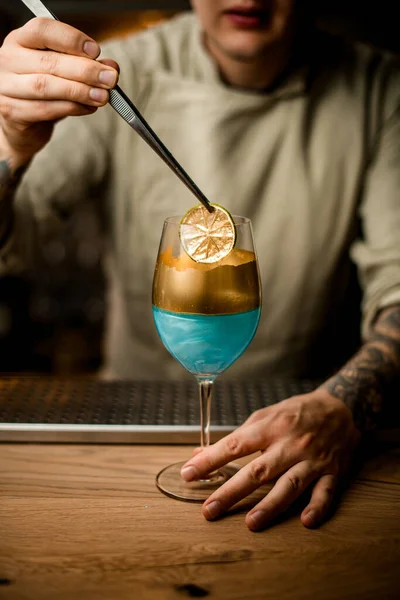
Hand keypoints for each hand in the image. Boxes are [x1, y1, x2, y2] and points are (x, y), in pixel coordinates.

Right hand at [0, 18, 118, 164]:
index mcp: (20, 40)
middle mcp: (8, 59)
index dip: (71, 39)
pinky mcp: (12, 112)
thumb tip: (111, 67)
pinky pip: (45, 109)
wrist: (22, 125)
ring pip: (46, 86)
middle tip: (110, 79)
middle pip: (49, 62)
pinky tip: (88, 107)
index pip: (43, 30)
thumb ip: (86, 65)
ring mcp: (6, 86)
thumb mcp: (63, 73)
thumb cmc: (43, 93)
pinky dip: (71, 108)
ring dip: (80, 91)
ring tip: (102, 96)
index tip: (96, 51)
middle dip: (86, 70)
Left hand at [181, 390, 360, 530]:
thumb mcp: (263, 416)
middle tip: (209, 510)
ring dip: (270, 505)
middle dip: (232, 491)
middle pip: (258, 471)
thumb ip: (235, 437)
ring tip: (250, 523)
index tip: (189, 474)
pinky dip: (316, 507)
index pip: (235, 445)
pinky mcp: (332, 472)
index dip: (210, 460)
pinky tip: (305, 521)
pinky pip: (325, 492)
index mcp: (270, 428)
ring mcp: (312, 460)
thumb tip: (199, 454)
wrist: (339, 408)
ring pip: (289, 485)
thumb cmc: (295, 413)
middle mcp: (289, 444)